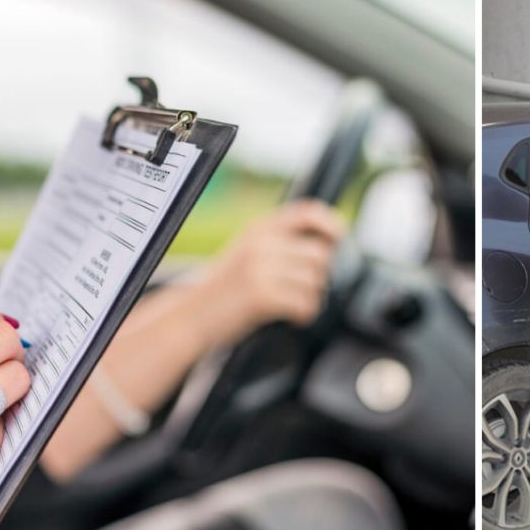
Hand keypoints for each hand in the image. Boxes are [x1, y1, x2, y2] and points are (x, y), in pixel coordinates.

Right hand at [196, 200, 344, 344]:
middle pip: (320, 254)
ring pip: (315, 282)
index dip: (331, 223)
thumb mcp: (247, 251)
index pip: (308, 212)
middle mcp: (261, 244)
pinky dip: (304, 314)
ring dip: (311, 298)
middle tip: (303, 288)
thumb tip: (326, 243)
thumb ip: (279, 242)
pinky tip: (291, 317)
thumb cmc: (223, 288)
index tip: (339, 237)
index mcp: (259, 228)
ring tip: (293, 305)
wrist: (191, 314)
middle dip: (318, 275)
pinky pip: (305, 304)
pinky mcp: (262, 295)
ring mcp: (261, 268)